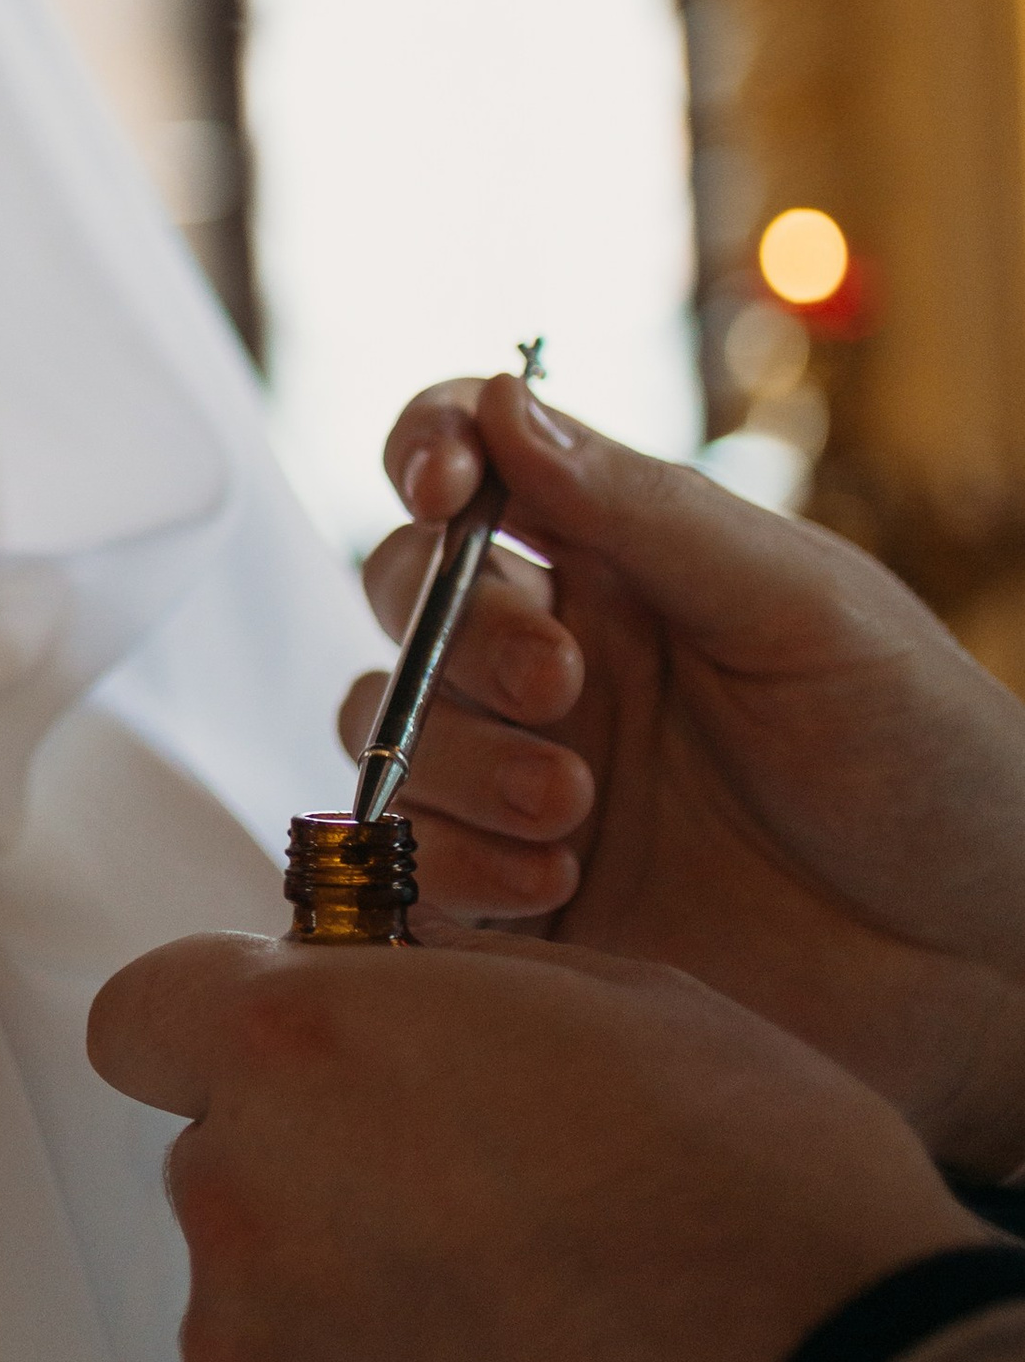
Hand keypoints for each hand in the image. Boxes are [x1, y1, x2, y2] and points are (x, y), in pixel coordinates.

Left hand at [86, 925, 983, 1361]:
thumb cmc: (760, 1208)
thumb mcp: (631, 1005)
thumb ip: (453, 994)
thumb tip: (386, 996)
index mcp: (303, 1049)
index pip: (151, 1015)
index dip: (221, 1038)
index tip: (298, 1072)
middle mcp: (239, 1200)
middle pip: (227, 1170)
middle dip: (319, 1183)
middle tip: (484, 1233)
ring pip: (258, 1316)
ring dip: (350, 1322)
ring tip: (528, 1360)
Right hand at [345, 375, 1024, 1175]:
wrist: (980, 960)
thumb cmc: (927, 759)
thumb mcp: (799, 608)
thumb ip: (646, 510)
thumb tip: (501, 401)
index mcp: (624, 567)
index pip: (472, 468)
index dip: (426, 453)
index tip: (441, 490)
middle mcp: (560, 662)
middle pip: (409, 600)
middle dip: (459, 635)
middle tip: (565, 685)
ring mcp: (529, 780)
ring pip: (395, 733)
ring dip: (459, 760)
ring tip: (577, 809)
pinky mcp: (519, 903)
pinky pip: (409, 866)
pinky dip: (450, 868)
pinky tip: (553, 884)